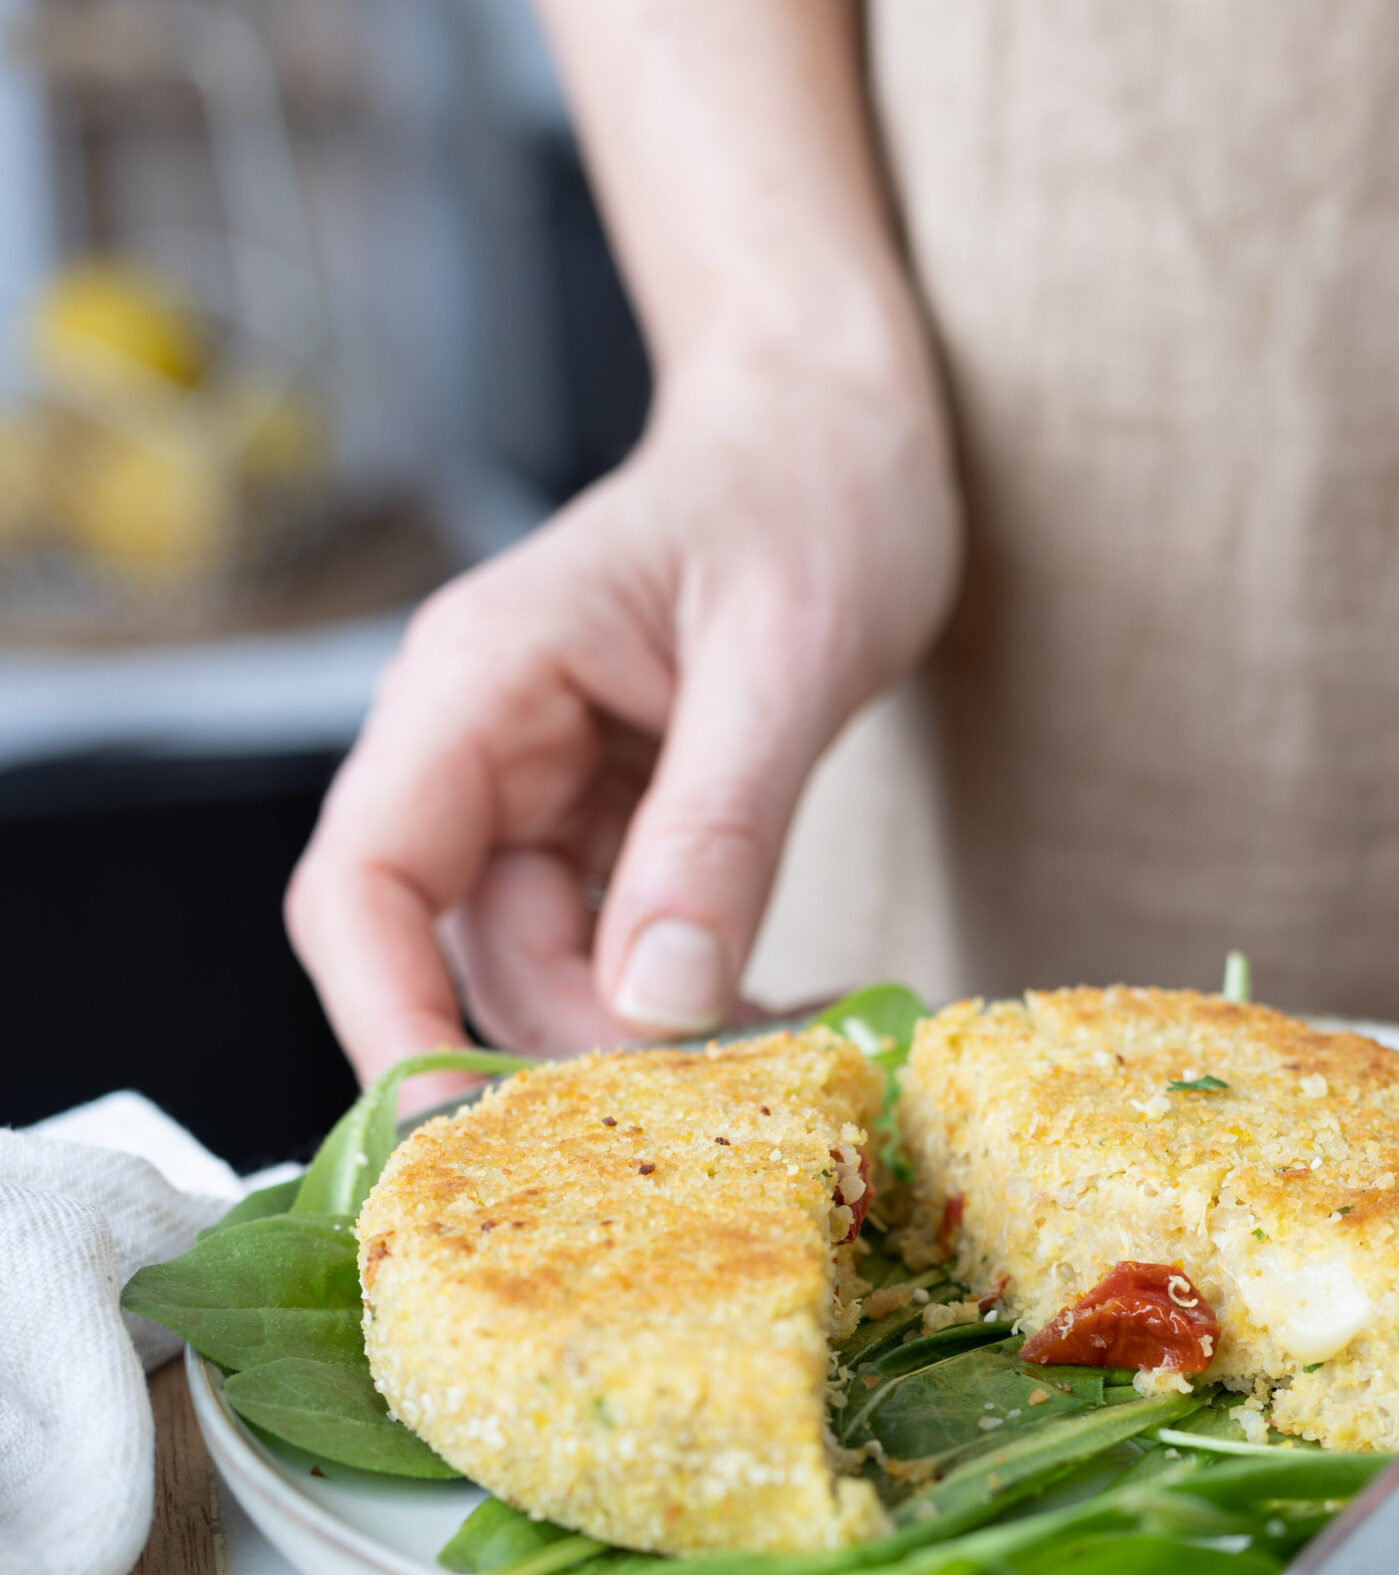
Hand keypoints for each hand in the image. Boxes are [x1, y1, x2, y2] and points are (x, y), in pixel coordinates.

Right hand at [285, 344, 959, 1084]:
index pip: (365, 883)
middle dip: (559, 1051)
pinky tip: (769, 1023)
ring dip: (636, 1042)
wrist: (838, 421)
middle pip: (454, 955)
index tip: (457, 1135)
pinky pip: (610, 948)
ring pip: (539, 969)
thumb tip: (658, 1004)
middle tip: (707, 1113)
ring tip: (774, 1064)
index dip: (388, 1020)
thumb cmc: (812, 488)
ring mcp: (535, 789)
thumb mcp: (784, 659)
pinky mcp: (600, 821)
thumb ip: (716, 833)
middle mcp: (478, 745)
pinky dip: (679, 1002)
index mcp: (478, 683)